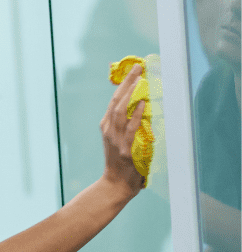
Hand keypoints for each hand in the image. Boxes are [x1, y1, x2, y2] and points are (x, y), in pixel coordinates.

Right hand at [100, 64, 145, 199]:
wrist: (116, 184)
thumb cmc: (121, 162)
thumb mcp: (119, 139)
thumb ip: (127, 124)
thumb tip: (143, 106)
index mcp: (106, 126)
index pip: (114, 101)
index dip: (123, 84)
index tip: (133, 70)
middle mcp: (109, 130)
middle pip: (116, 101)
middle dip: (127, 83)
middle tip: (138, 67)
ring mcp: (116, 139)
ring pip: (121, 111)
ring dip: (131, 94)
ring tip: (140, 80)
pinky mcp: (125, 149)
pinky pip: (131, 128)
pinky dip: (137, 115)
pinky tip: (144, 103)